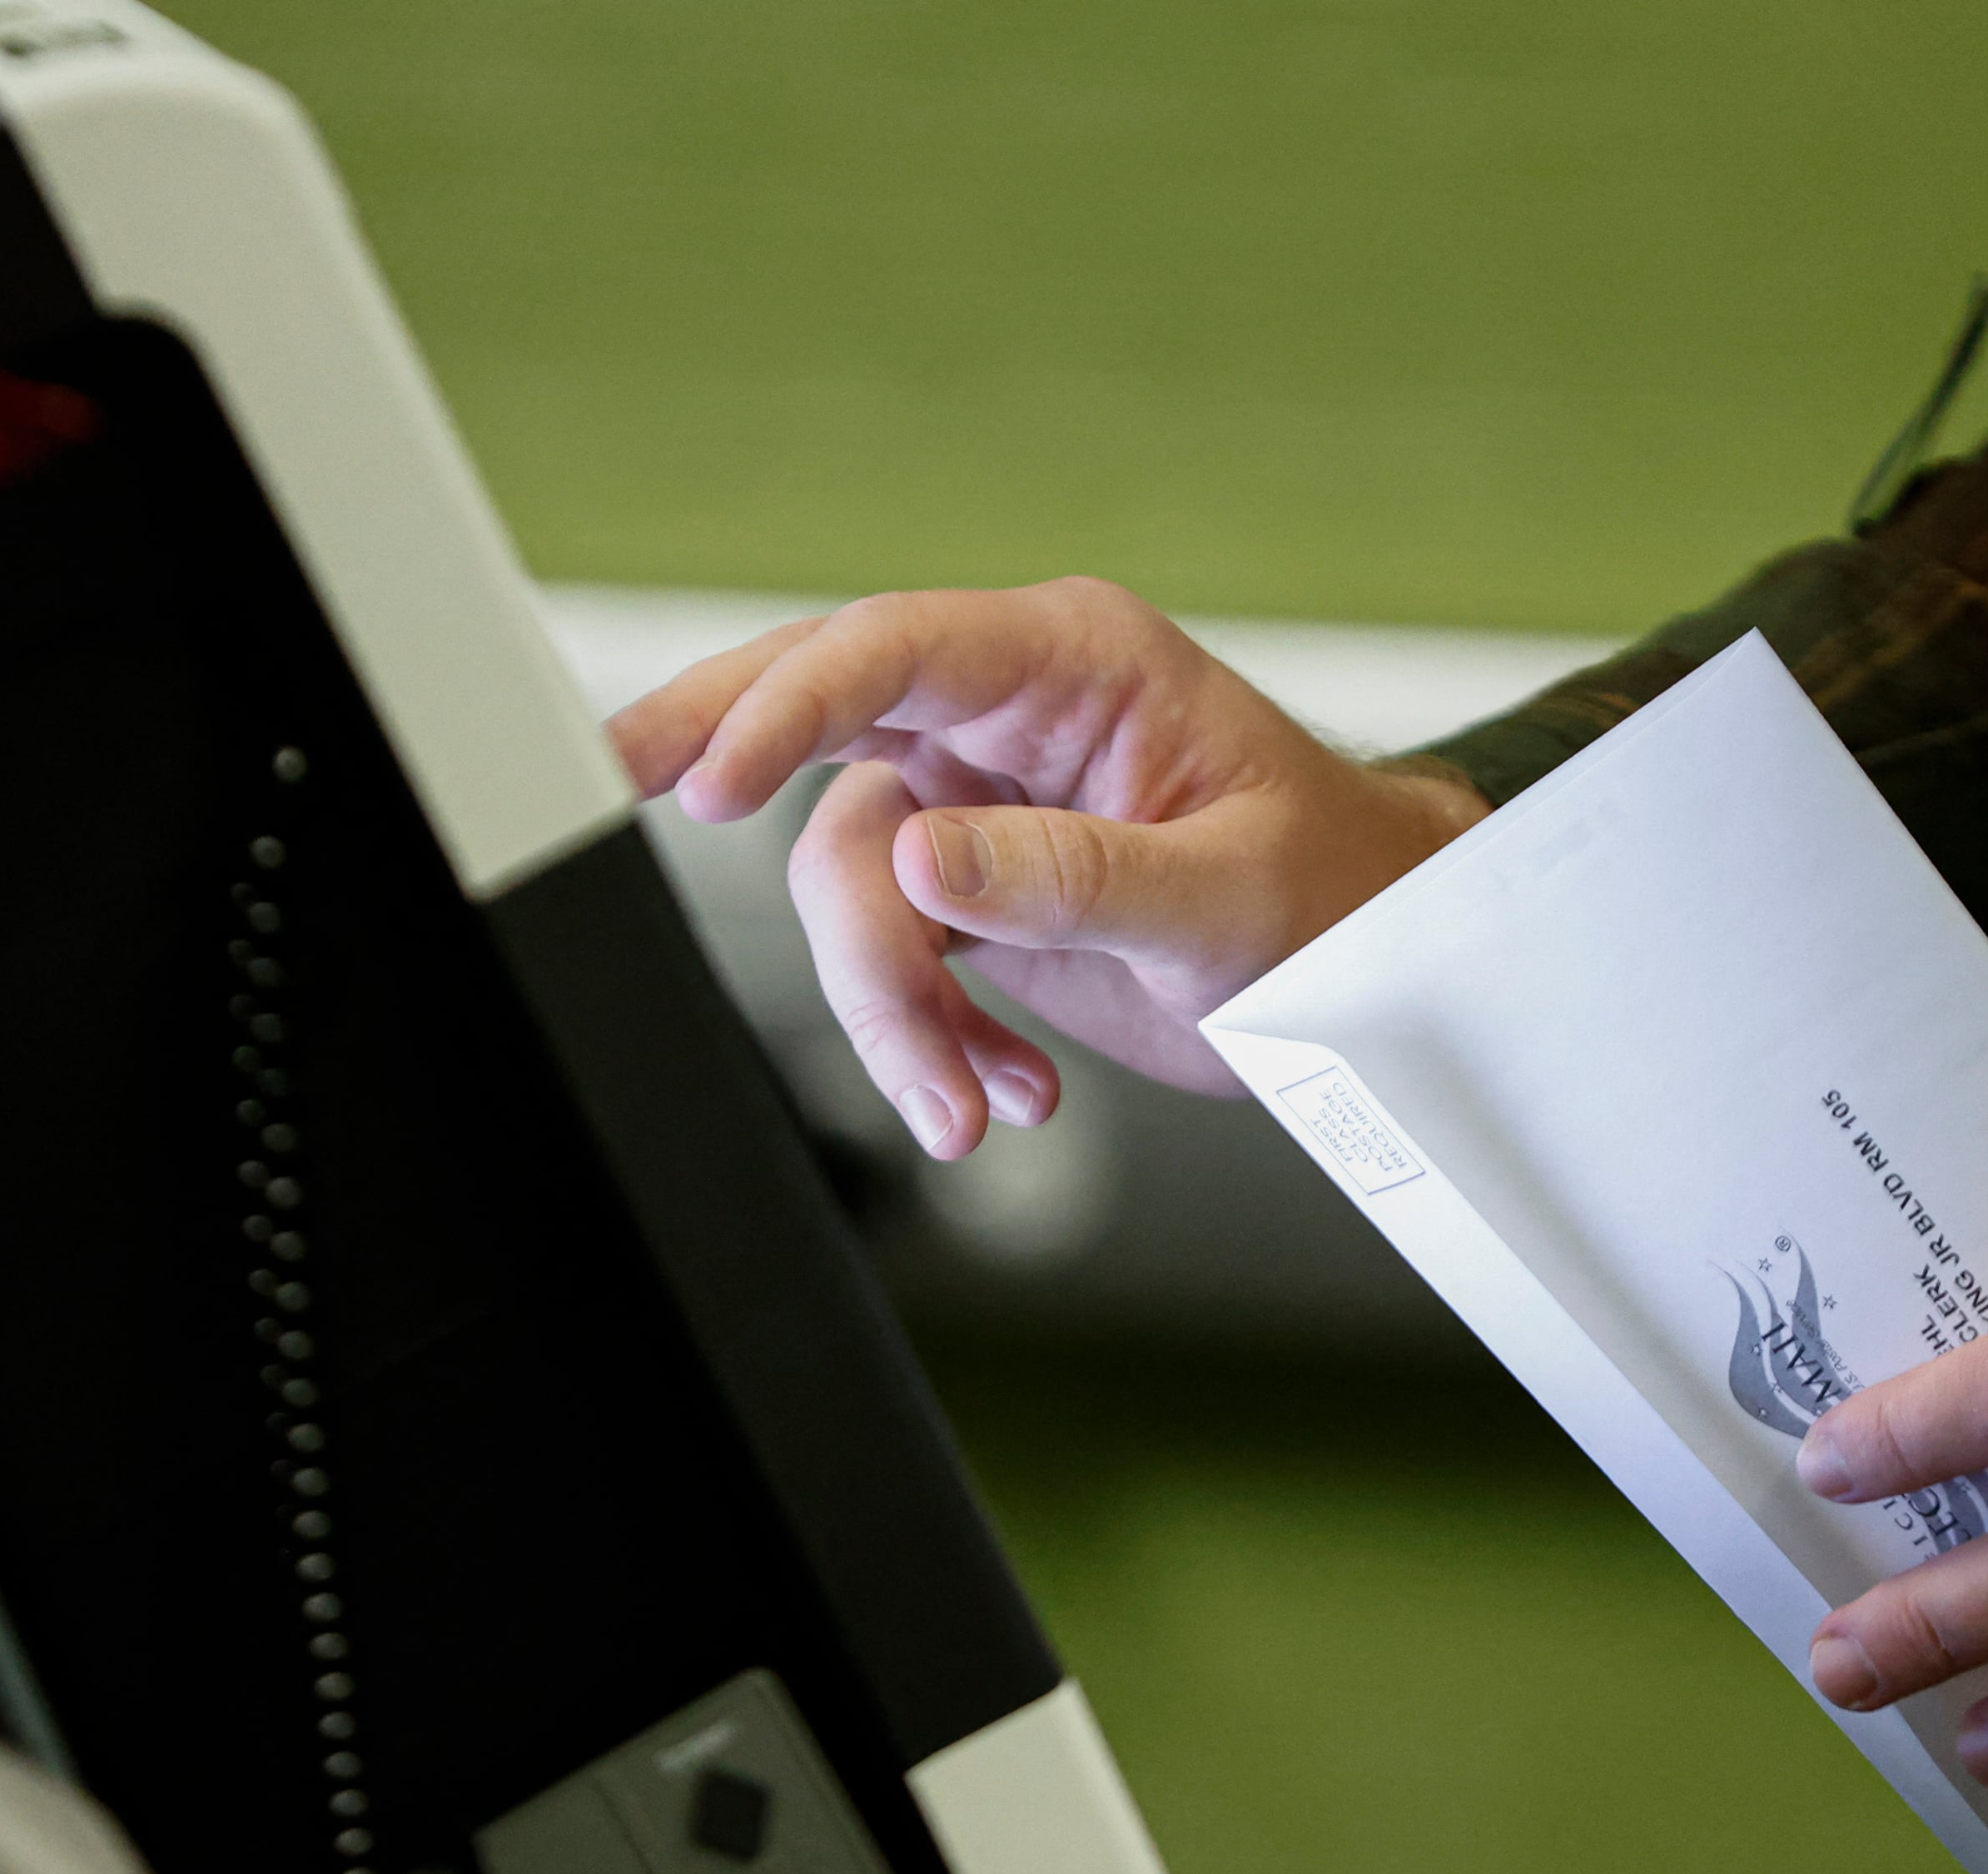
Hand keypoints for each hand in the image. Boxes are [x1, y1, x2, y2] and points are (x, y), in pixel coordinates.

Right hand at [606, 578, 1486, 1156]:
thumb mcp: (1224, 898)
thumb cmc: (1341, 898)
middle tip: (606, 789)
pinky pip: (896, 960)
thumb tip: (925, 860)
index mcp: (1072, 667)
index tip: (712, 788)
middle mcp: (1007, 720)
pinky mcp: (974, 894)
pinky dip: (934, 1043)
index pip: (889, 653)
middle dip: (714, 754)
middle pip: (815, 717)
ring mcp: (979, 806)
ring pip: (852, 889)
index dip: (786, 709)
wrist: (1381, 966)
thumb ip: (1073, 878)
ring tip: (975, 1105)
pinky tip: (1009, 1089)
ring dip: (895, 1015)